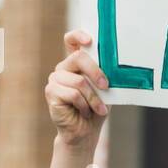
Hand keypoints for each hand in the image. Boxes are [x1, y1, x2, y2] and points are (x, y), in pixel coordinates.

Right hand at [45, 29, 108, 147]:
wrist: (85, 132)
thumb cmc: (96, 109)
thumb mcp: (105, 90)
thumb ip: (105, 75)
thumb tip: (116, 66)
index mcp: (76, 63)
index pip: (71, 40)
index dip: (78, 36)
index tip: (90, 40)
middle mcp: (63, 68)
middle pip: (78, 58)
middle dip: (96, 72)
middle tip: (106, 86)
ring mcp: (55, 79)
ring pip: (79, 81)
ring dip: (94, 98)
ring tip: (98, 109)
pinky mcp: (51, 92)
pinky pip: (72, 94)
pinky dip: (85, 105)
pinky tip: (86, 112)